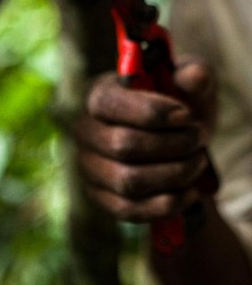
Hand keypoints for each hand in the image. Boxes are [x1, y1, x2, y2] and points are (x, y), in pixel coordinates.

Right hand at [75, 60, 216, 221]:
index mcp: (99, 93)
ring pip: (128, 181)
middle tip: (198, 141)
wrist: (177, 150)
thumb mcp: (192, 87)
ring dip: (173, 175)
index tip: (187, 117)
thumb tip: (191, 77)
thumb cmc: (180, 110)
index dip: (150, 112)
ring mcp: (88, 166)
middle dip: (171, 146)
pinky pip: (130, 210)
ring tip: (197, 163)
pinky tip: (190, 192)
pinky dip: (167, 204)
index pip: (108, 103)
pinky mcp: (100, 198)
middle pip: (122, 145)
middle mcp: (85, 129)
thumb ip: (196, 74)